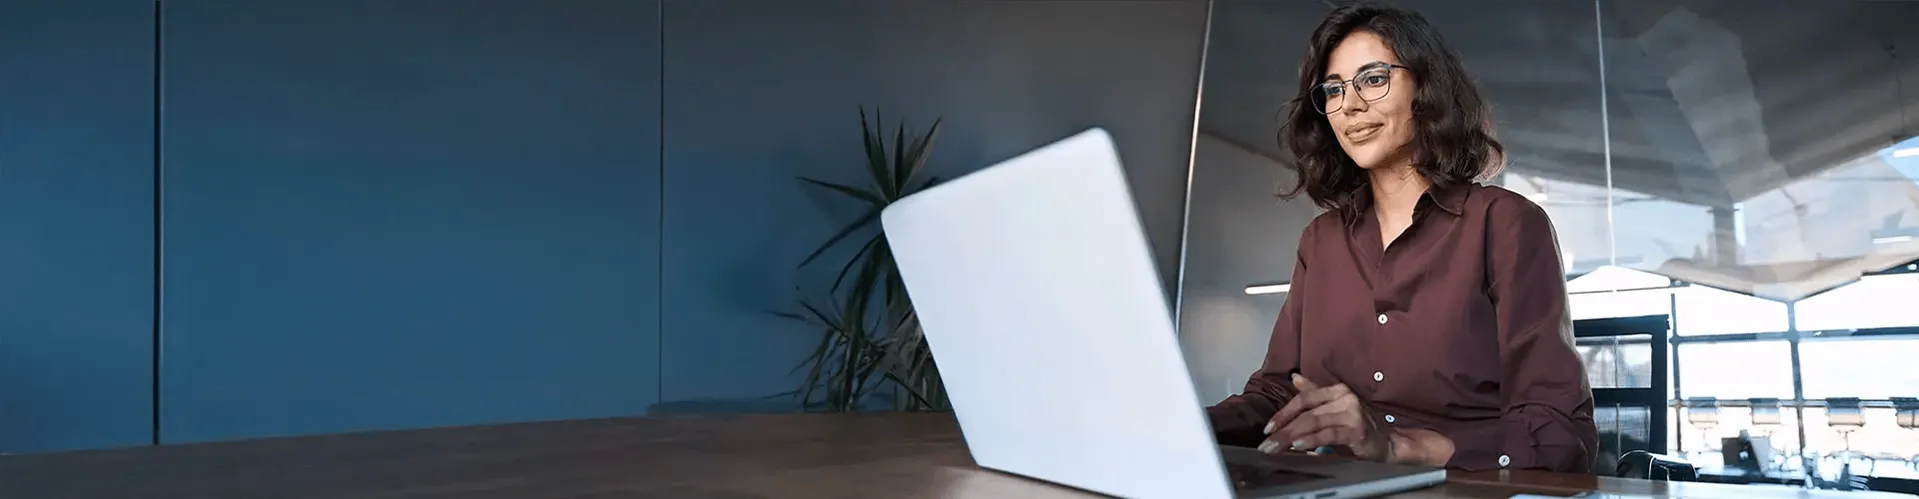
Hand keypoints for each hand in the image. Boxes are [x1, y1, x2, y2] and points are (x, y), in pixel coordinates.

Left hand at [1258, 374, 1393, 461]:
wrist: (1388, 443)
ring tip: (1275, 447)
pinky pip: (1328, 434)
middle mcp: (1345, 397)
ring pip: (1313, 423)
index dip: (1283, 412)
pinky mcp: (1357, 430)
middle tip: (1265, 445)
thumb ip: (1315, 394)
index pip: (1304, 398)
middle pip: (1306, 413)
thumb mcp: (1335, 408)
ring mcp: (1352, 413)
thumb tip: (1294, 377)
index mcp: (1337, 390)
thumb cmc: (1359, 426)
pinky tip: (1297, 445)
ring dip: (1290, 437)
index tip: (1267, 428)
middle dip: (1282, 430)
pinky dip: (1310, 440)